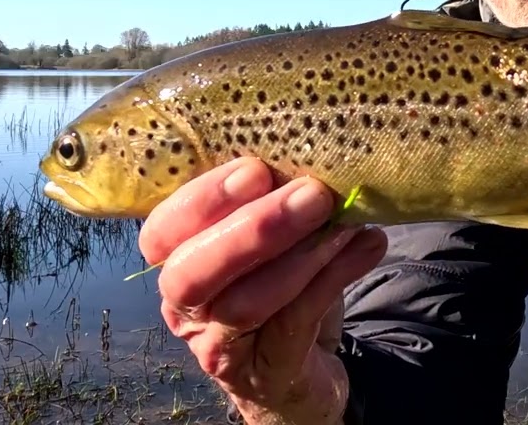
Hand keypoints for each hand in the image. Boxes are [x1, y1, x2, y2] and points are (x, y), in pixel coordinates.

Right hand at [138, 158, 387, 424]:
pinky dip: (332, 279)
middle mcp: (185, 309)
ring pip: (244, 303)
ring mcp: (219, 347)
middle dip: (251, 229)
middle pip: (191, 273)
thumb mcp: (274, 239)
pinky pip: (294, 323)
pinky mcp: (265, 373)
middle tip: (311, 195)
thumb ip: (279, 200)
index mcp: (177, 262)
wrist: (303, 369)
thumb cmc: (282, 290)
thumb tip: (323, 153)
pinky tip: (365, 247)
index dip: (202, 200)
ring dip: (302, 256)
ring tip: (346, 223)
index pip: (161, 232)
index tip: (256, 169)